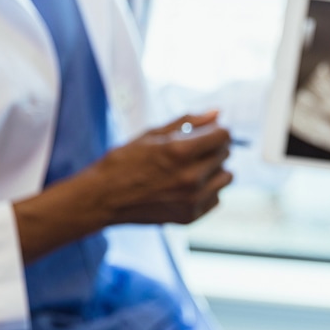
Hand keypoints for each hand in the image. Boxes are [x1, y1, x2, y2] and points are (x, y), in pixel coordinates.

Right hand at [89, 111, 234, 224]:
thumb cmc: (124, 162)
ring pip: (226, 177)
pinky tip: (186, 187)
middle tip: (192, 150)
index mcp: (181, 151)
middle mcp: (191, 177)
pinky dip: (207, 190)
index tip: (209, 132)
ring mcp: (192, 200)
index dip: (217, 131)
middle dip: (213, 148)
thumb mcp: (153, 134)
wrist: (103, 198)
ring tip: (192, 168)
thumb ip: (189, 122)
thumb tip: (217, 113)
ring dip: (214, 170)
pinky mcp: (190, 216)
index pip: (223, 136)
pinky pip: (216, 197)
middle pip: (225, 155)